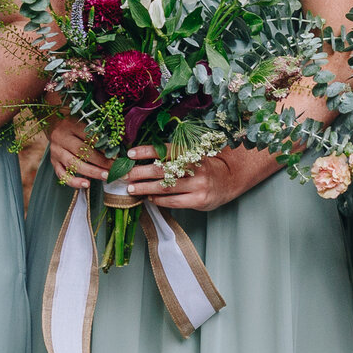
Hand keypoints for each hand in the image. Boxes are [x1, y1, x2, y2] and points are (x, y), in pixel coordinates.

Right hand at [43, 116, 115, 189]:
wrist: (53, 124)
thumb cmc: (74, 124)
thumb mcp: (84, 121)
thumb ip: (98, 130)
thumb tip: (117, 143)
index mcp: (70, 125)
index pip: (88, 136)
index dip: (103, 147)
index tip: (117, 155)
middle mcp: (61, 138)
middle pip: (81, 151)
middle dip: (100, 161)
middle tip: (114, 168)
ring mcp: (56, 151)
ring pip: (73, 164)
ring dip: (91, 172)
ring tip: (105, 176)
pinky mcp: (53, 162)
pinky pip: (62, 175)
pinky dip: (74, 182)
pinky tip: (86, 184)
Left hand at [123, 143, 278, 212]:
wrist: (229, 181)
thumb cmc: (204, 166)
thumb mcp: (193, 155)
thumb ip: (173, 156)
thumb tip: (142, 157)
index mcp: (193, 153)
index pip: (166, 150)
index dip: (147, 151)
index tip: (130, 153)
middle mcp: (196, 168)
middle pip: (162, 170)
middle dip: (140, 172)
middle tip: (124, 174)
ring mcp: (198, 186)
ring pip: (165, 187)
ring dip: (145, 188)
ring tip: (130, 188)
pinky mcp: (199, 201)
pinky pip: (173, 201)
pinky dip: (158, 200)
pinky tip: (149, 198)